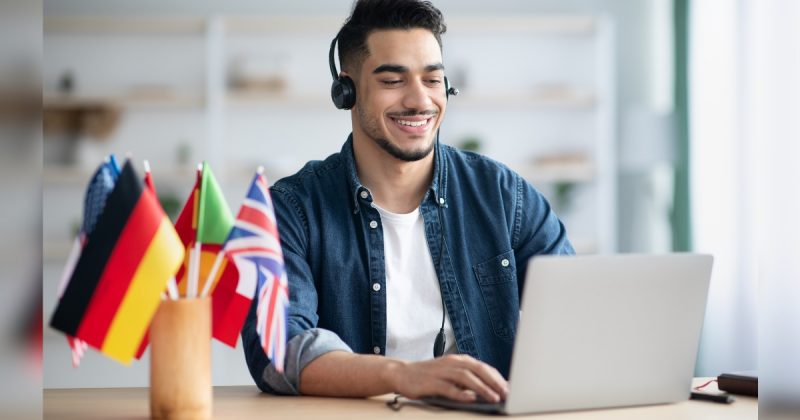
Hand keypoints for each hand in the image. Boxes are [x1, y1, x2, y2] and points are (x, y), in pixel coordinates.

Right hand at [383, 354, 508, 402]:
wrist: (401, 373)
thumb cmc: (429, 376)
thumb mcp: (450, 374)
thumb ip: (467, 379)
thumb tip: (489, 390)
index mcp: (459, 360)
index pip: (483, 367)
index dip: (497, 377)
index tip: (509, 388)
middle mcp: (451, 362)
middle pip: (477, 369)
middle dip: (494, 382)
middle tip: (506, 393)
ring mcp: (441, 371)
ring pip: (465, 377)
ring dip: (481, 387)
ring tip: (493, 397)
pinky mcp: (430, 382)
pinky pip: (448, 387)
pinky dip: (460, 393)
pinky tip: (470, 399)